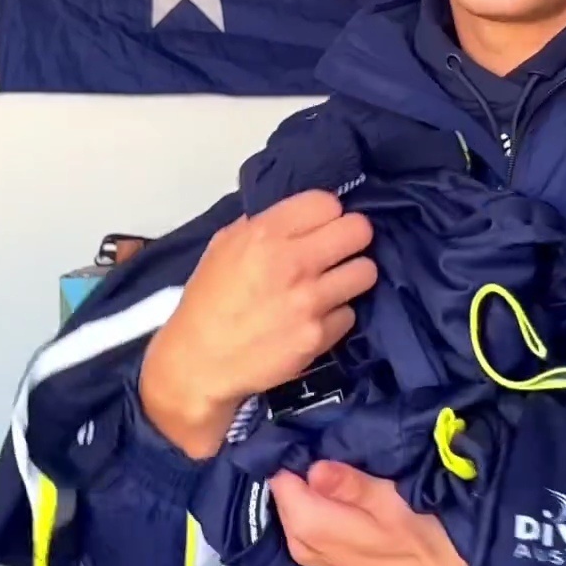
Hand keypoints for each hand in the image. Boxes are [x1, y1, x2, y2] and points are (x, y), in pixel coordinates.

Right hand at [140, 191, 376, 458]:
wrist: (199, 362)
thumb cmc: (208, 302)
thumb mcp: (223, 247)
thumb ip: (262, 225)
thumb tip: (298, 216)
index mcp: (266, 234)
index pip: (328, 202)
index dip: (328, 214)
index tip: (322, 227)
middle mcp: (292, 262)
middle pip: (358, 230)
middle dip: (352, 239)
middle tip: (339, 252)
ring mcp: (309, 301)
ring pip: (366, 271)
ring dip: (352, 277)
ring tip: (333, 286)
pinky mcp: (319, 335)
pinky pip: (350, 313)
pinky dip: (337, 316)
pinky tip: (315, 319)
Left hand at [271, 461, 468, 565]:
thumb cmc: (421, 541)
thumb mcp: (390, 502)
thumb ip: (349, 484)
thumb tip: (314, 467)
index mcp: (310, 526)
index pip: (280, 478)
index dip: (299, 458)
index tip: (324, 447)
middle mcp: (299, 544)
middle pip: (286, 494)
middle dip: (307, 476)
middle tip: (345, 465)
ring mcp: (308, 558)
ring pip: (296, 511)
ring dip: (316, 495)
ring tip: (351, 483)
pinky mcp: (320, 563)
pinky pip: (306, 527)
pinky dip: (321, 513)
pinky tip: (350, 507)